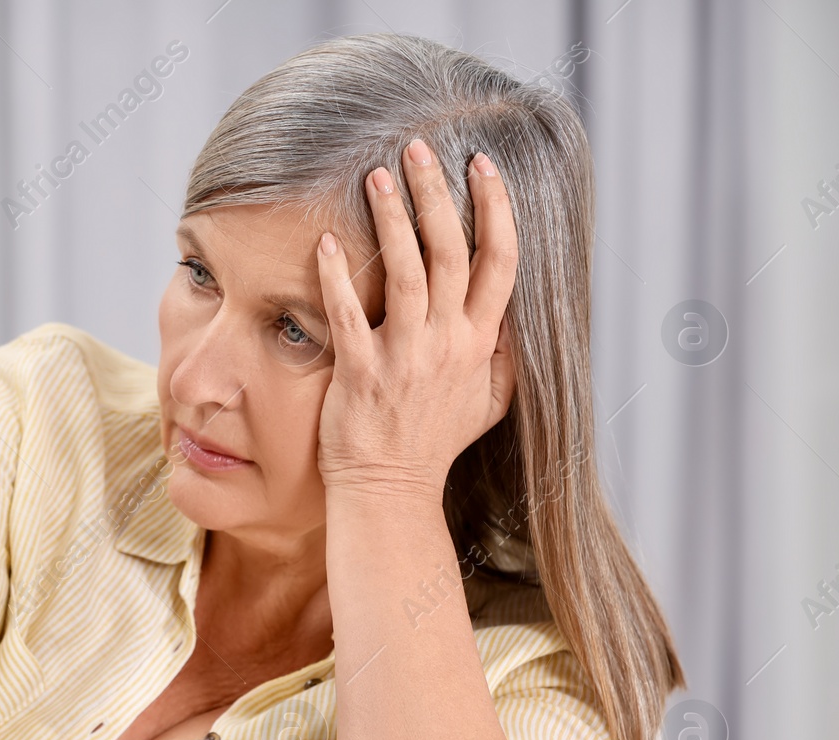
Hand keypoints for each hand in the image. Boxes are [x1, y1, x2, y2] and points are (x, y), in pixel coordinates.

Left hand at [315, 139, 519, 499]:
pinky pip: (348, 314)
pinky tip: (327, 240)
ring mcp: (404, 357)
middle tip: (419, 148)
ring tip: (377, 173)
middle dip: (437, 193)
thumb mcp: (488, 403)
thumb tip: (511, 316)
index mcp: (480, 343)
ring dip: (392, 217)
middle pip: (450, 252)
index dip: (496, 210)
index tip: (483, 167)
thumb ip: (503, 356)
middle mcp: (447, 343)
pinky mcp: (360, 372)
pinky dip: (338, 275)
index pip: (500, 262)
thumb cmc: (433, 446)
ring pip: (405, 271)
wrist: (391, 492)